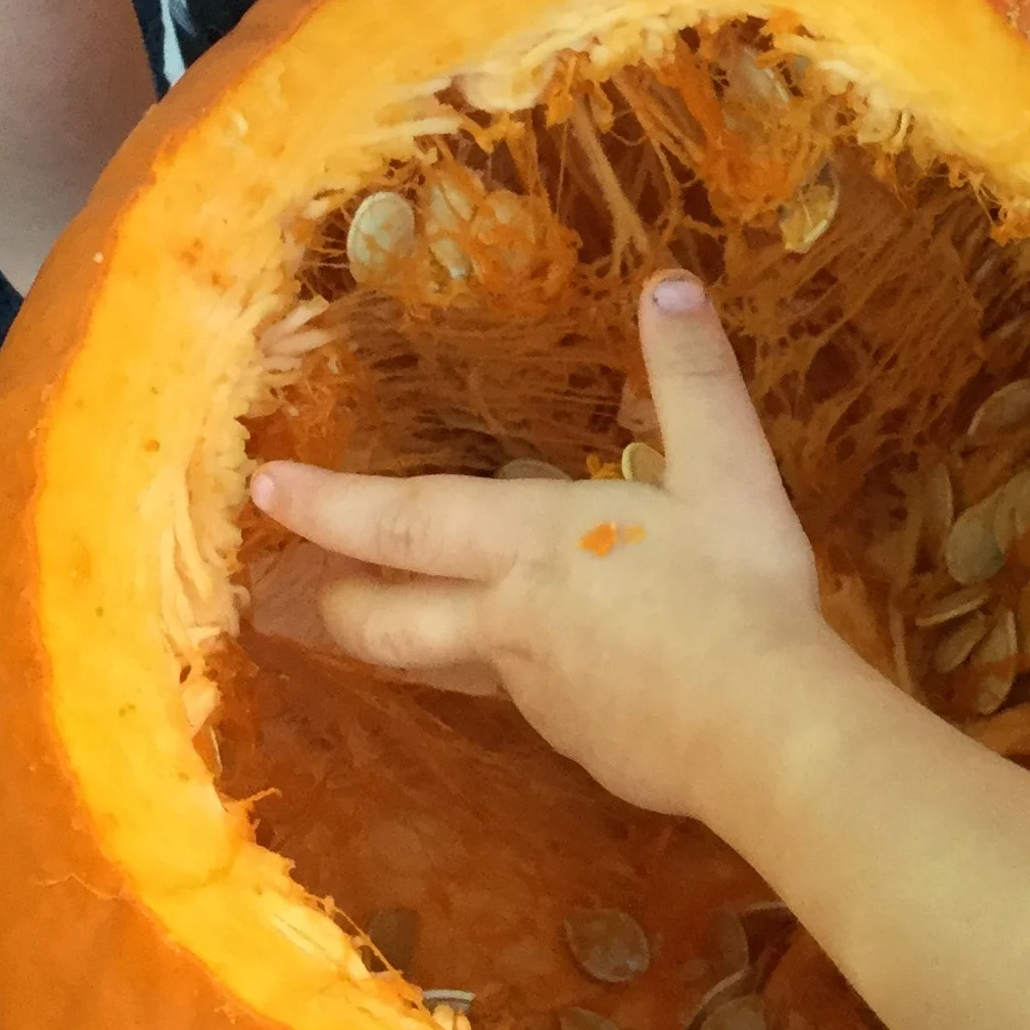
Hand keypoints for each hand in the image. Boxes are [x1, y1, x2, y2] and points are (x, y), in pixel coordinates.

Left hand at [250, 273, 853, 814]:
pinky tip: (568, 670)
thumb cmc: (737, 592)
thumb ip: (693, 377)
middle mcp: (509, 620)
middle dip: (339, 597)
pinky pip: (532, 702)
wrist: (764, 733)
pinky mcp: (580, 745)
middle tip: (305, 587)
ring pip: (448, 664)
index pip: (400, 519)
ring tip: (408, 625)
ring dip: (412, 643)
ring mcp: (539, 693)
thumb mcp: (729, 469)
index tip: (264, 487)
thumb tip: (667, 283)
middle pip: (388, 620)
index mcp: (531, 543)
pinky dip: (524, 677)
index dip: (327, 502)